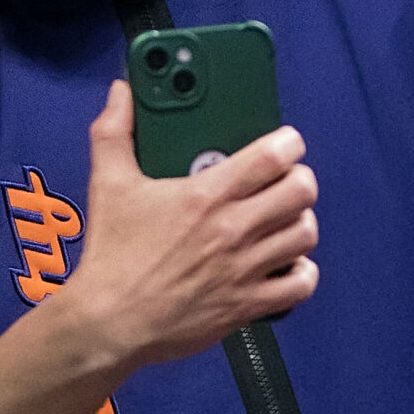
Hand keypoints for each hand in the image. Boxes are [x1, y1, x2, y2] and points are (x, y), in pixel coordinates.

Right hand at [65, 81, 318, 368]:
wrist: (109, 322)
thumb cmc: (111, 254)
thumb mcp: (108, 184)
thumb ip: (114, 132)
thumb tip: (120, 92)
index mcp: (205, 195)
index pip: (273, 156)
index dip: (289, 143)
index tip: (284, 143)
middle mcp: (233, 229)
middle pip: (302, 191)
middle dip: (300, 180)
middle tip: (285, 182)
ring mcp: (245, 269)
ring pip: (305, 234)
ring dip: (300, 222)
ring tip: (283, 220)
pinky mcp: (248, 304)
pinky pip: (301, 284)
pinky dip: (301, 271)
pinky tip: (285, 263)